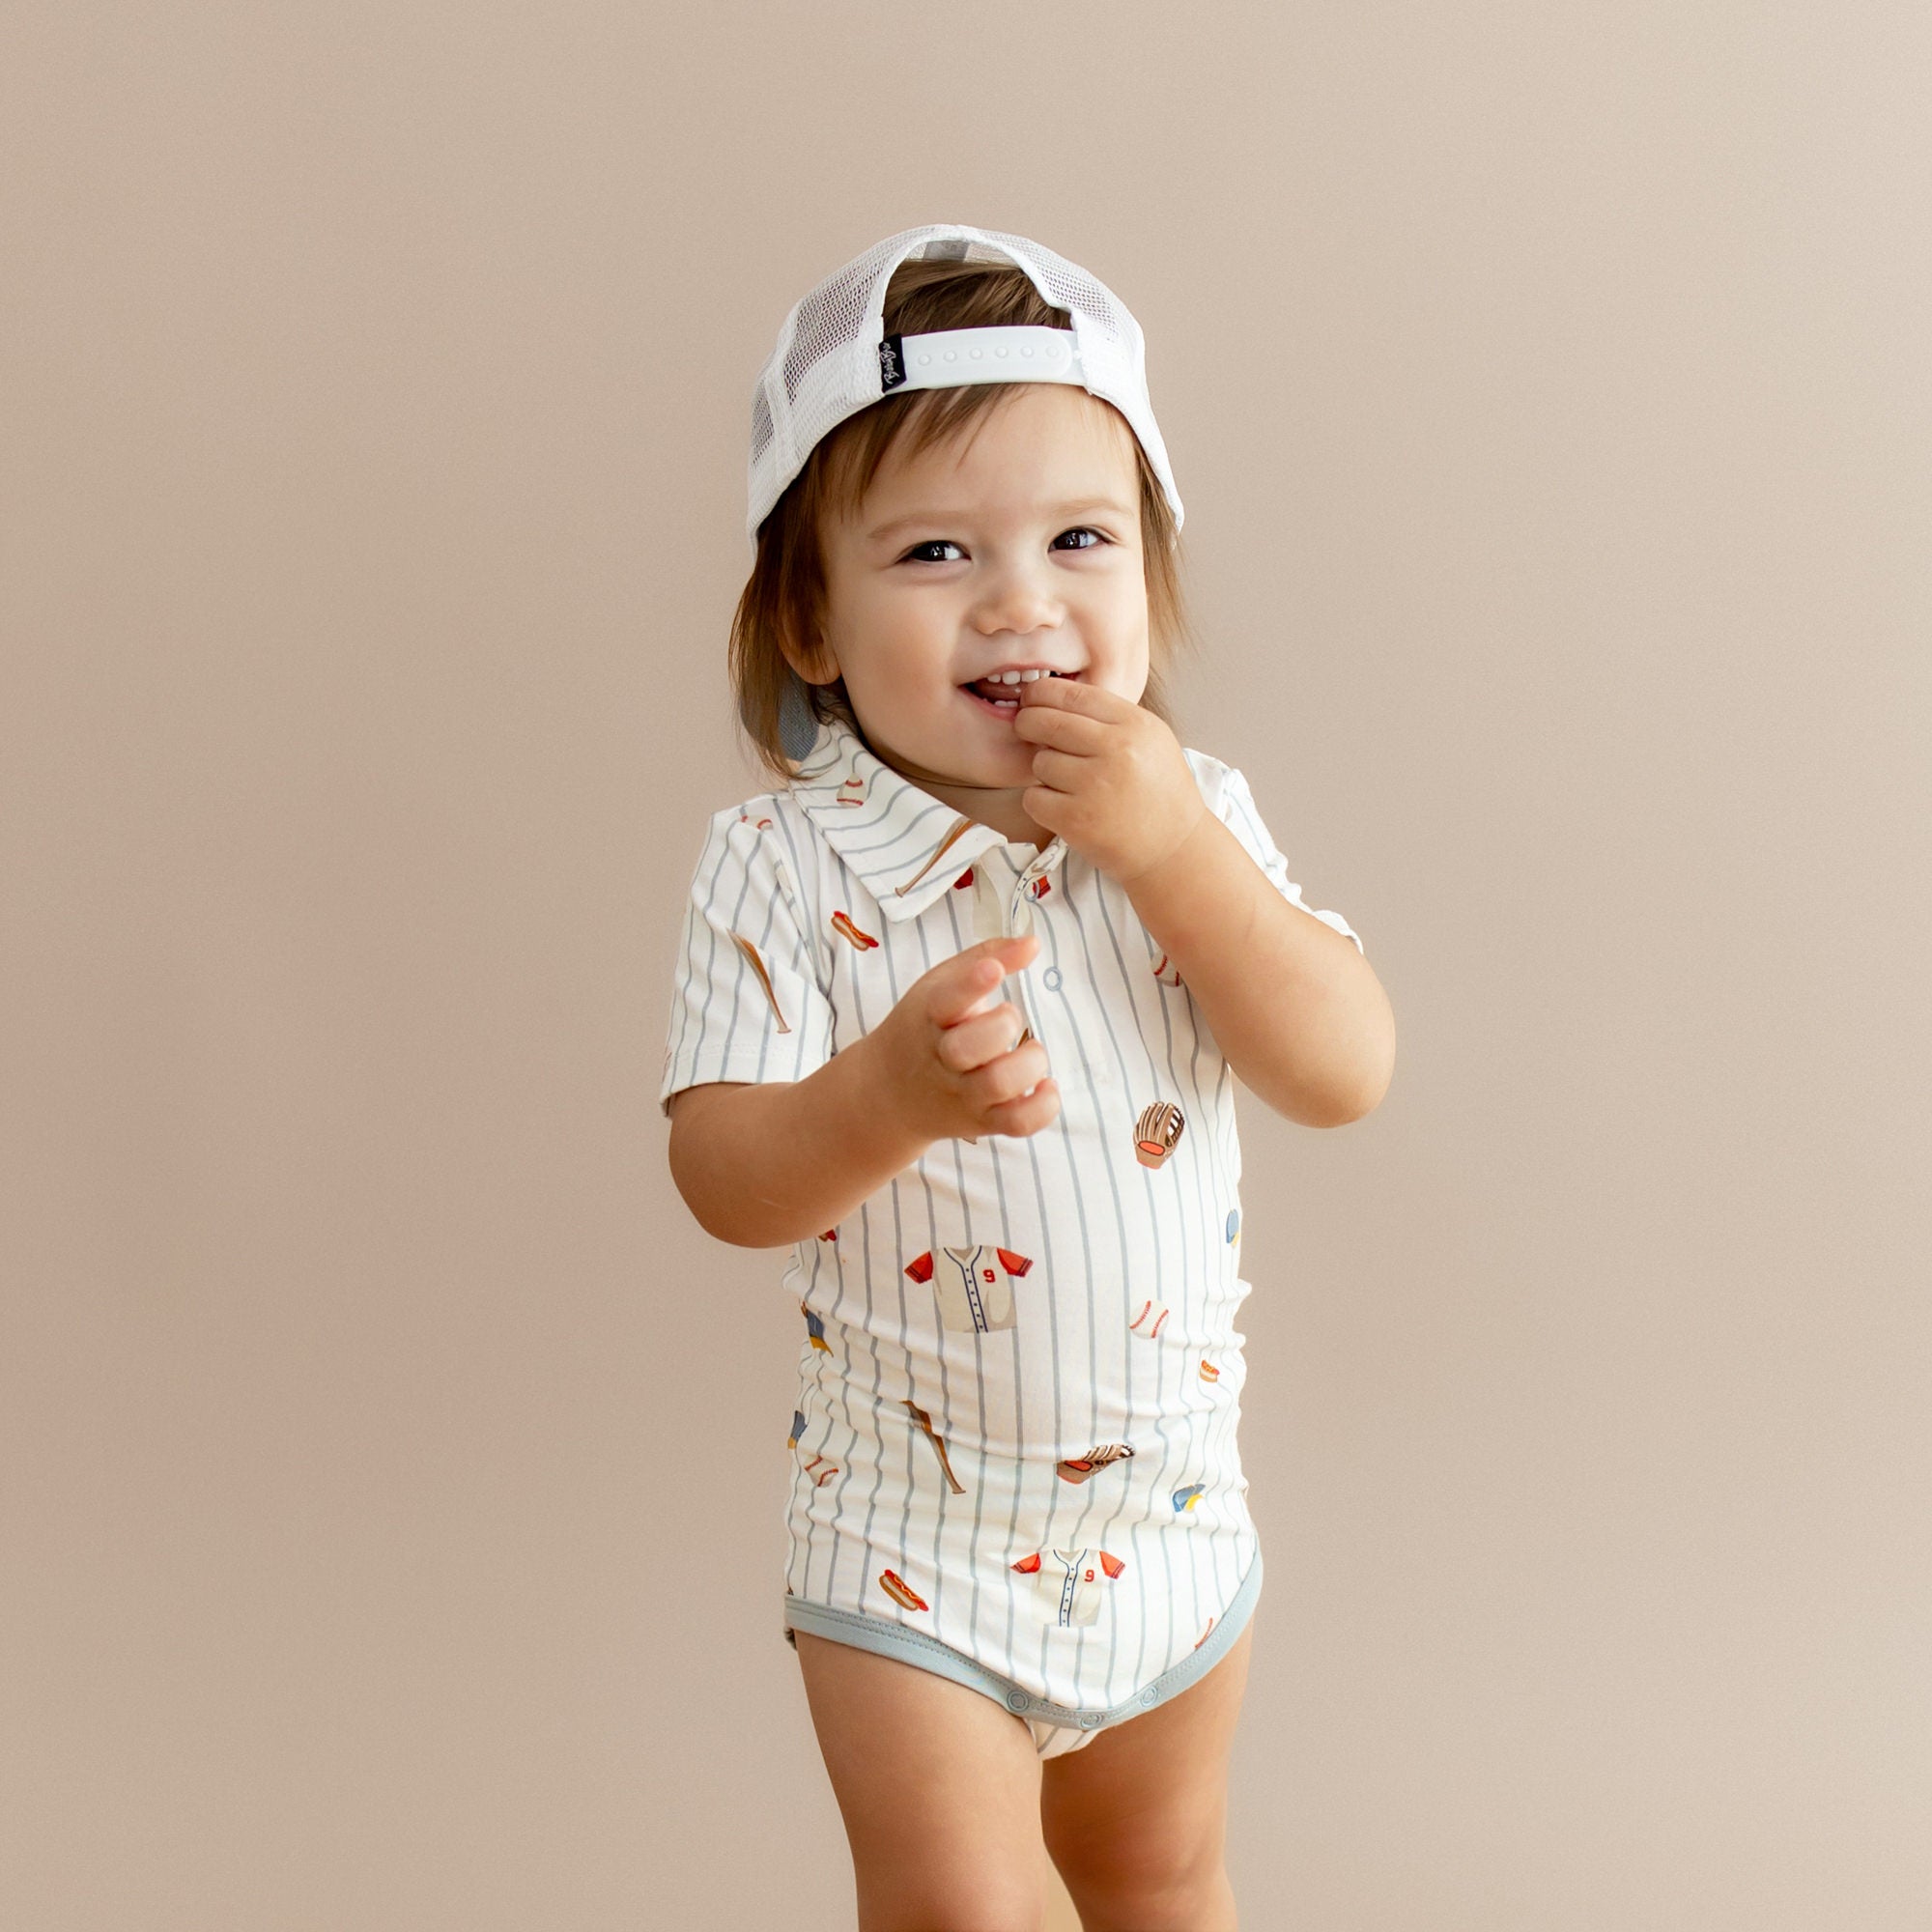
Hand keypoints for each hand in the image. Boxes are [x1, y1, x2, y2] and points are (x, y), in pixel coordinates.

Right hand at [863, 933, 1060, 1142]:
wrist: (889, 1093)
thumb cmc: (926, 1027)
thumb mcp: (940, 986)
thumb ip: (987, 957)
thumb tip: (1033, 943)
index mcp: (929, 1016)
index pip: (946, 1000)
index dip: (971, 984)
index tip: (992, 970)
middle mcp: (942, 1058)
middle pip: (970, 1047)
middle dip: (1002, 1025)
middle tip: (1009, 1017)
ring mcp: (962, 1094)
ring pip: (1000, 1084)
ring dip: (1030, 1063)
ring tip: (1031, 1052)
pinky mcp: (982, 1122)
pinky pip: (1018, 1123)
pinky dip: (1043, 1106)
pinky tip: (1046, 1086)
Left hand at [1013, 675, 1207, 882]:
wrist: (1174, 849)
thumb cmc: (1158, 793)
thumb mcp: (1150, 740)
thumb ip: (1108, 717)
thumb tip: (1050, 700)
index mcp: (1134, 725)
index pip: (1071, 694)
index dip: (1040, 693)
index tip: (1031, 700)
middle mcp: (1116, 750)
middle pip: (1044, 722)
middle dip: (1028, 724)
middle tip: (1027, 731)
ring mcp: (1096, 786)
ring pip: (1039, 762)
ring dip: (1045, 772)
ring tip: (1070, 784)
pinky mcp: (1077, 820)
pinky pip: (1034, 798)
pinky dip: (1041, 803)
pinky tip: (1063, 807)